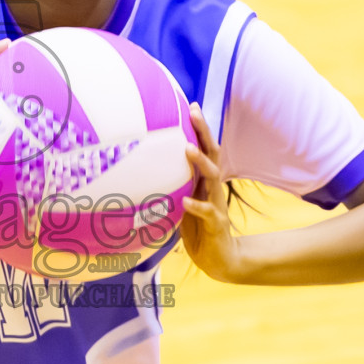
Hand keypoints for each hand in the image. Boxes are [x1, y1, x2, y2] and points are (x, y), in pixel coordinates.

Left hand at [180, 102, 244, 283]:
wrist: (219, 259)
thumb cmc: (197, 228)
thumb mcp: (183, 202)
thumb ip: (173, 186)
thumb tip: (144, 171)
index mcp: (205, 181)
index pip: (205, 148)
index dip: (201, 128)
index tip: (192, 105)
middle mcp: (213, 187)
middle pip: (213, 153)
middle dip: (204, 132)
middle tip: (194, 112)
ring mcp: (217, 203)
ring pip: (213, 177)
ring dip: (201, 162)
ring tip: (188, 149)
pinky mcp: (216, 224)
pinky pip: (207, 212)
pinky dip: (196, 205)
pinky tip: (186, 201)